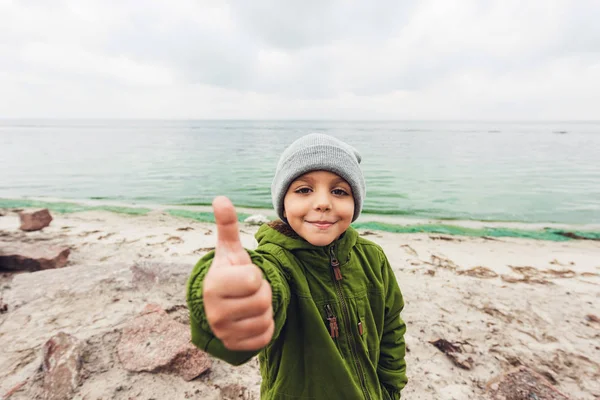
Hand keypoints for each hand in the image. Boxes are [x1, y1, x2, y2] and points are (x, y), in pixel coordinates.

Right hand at [202, 196, 273, 350]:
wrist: (220, 305)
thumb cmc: (229, 273)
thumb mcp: (230, 250)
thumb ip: (227, 225)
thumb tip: (220, 198)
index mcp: (213, 285)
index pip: (254, 279)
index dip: (256, 275)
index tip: (245, 276)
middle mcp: (214, 311)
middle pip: (262, 300)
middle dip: (263, 293)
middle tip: (250, 291)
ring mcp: (223, 332)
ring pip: (265, 319)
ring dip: (265, 310)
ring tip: (250, 304)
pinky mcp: (235, 346)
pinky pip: (265, 337)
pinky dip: (265, 327)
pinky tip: (251, 319)